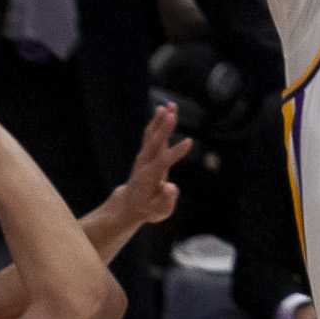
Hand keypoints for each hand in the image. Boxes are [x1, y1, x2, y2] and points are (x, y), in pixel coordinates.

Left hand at [107, 102, 191, 230]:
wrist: (130, 205)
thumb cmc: (148, 209)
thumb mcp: (158, 212)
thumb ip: (166, 201)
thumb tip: (171, 187)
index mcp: (149, 178)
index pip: (163, 162)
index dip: (176, 152)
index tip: (189, 141)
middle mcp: (144, 164)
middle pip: (154, 144)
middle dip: (164, 129)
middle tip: (172, 114)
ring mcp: (144, 157)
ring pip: (152, 135)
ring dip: (160, 120)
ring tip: (170, 105)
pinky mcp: (146, 152)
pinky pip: (151, 134)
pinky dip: (157, 121)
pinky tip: (165, 109)